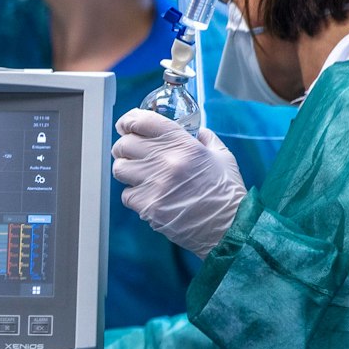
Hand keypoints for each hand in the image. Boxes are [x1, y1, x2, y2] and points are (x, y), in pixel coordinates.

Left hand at [112, 109, 246, 257]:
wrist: (229, 228)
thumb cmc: (227, 193)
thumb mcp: (223, 157)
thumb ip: (206, 140)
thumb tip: (197, 131)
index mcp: (184, 145)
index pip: (144, 121)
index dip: (129, 120)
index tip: (126, 125)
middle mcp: (166, 161)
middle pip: (124, 144)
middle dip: (125, 147)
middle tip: (131, 152)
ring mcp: (154, 184)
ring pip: (119, 168)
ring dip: (126, 169)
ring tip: (139, 174)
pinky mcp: (147, 206)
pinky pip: (126, 194)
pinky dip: (133, 195)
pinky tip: (149, 196)